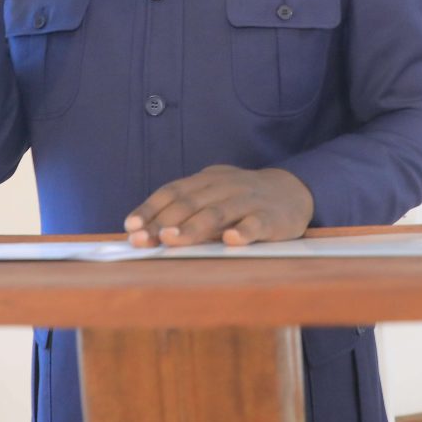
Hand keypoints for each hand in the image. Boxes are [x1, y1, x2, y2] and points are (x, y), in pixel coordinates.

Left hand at [123, 165, 314, 246]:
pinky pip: (255, 224)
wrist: (292, 191)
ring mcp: (247, 200)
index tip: (130, 226)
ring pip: (217, 213)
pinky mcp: (270, 217)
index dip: (150, 208)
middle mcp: (224, 187)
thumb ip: (185, 211)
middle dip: (164, 222)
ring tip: (173, 240)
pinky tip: (231, 240)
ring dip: (193, 227)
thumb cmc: (241, 200)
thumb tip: (147, 234)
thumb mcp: (213, 196)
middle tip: (145, 239)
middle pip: (190, 203)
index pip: (172, 192)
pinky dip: (243, 231)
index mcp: (206, 180)